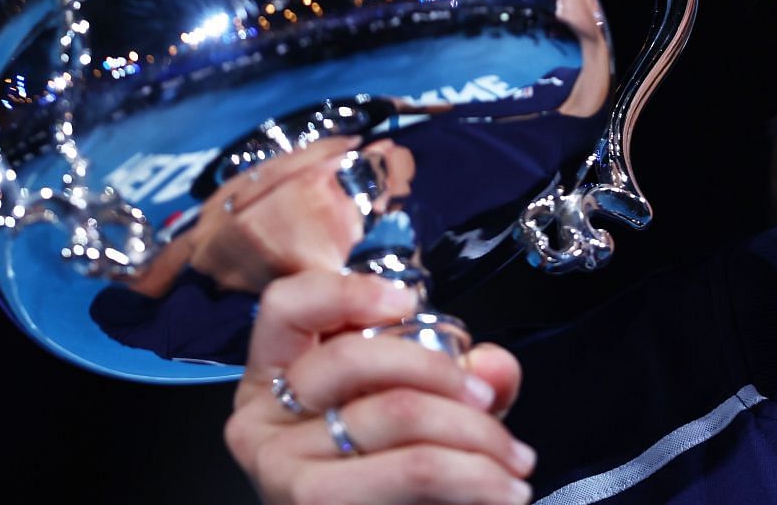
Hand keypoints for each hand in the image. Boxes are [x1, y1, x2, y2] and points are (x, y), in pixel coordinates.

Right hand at [226, 269, 533, 504]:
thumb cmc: (391, 479)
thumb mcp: (419, 408)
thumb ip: (460, 377)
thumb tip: (493, 365)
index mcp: (276, 377)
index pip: (287, 306)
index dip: (347, 293)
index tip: (406, 303)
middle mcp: (264, 419)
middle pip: (352, 356)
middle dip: (442, 372)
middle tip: (488, 399)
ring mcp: (281, 466)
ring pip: (394, 412)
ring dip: (476, 433)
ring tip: (513, 459)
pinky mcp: (311, 504)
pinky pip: (412, 468)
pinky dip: (473, 477)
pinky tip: (500, 488)